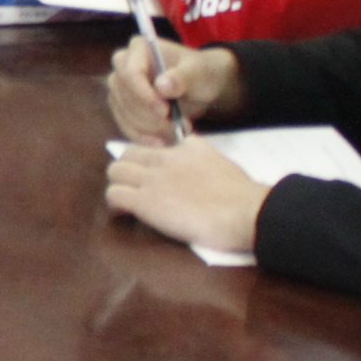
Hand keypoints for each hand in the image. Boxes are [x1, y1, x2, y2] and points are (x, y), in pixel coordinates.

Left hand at [106, 136, 270, 255]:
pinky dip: (116, 204)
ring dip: (119, 184)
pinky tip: (126, 213)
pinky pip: (114, 194)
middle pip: (129, 153)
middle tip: (135, 188)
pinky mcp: (144, 201)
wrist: (246, 212)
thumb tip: (200, 170)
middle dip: (128, 169)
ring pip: (115, 171)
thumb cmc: (245, 198)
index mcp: (189, 147)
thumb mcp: (225, 165)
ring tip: (128, 201)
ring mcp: (153, 178)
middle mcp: (167, 158)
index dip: (151, 162)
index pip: (158, 146)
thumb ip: (206, 162)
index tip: (155, 176)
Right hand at [108, 37, 242, 144]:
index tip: (165, 111)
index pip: (131, 72)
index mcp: (139, 48)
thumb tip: (162, 85)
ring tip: (178, 130)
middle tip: (177, 125)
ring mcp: (120, 86)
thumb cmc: (201, 73)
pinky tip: (161, 142)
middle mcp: (123, 65)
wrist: (202, 87)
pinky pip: (125, 125)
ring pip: (125, 113)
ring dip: (150, 128)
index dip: (144, 95)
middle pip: (125, 95)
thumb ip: (183, 77)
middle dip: (150, 116)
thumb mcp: (199, 72)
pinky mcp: (122, 107)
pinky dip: (143, 137)